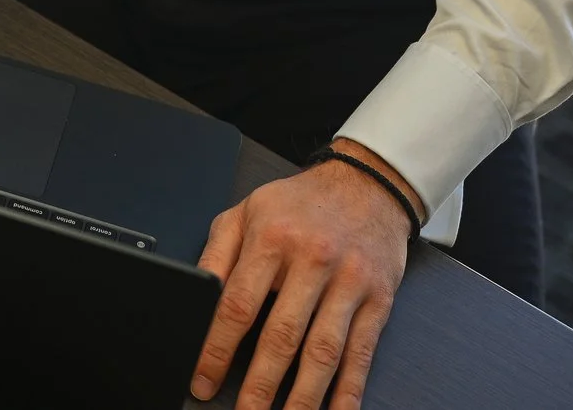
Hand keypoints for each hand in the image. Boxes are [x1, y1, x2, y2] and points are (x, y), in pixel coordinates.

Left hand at [191, 139, 417, 409]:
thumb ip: (216, 254)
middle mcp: (312, 260)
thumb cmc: (301, 203)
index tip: (203, 380)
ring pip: (323, 352)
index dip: (217, 349)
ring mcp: (348, 282)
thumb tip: (195, 298)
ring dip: (303, 397)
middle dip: (260, 385)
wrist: (367, 185)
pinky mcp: (378, 299)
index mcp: (271, 238)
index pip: (237, 305)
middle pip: (281, 336)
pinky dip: (348, 390)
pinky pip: (361, 353)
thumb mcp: (245, 212)